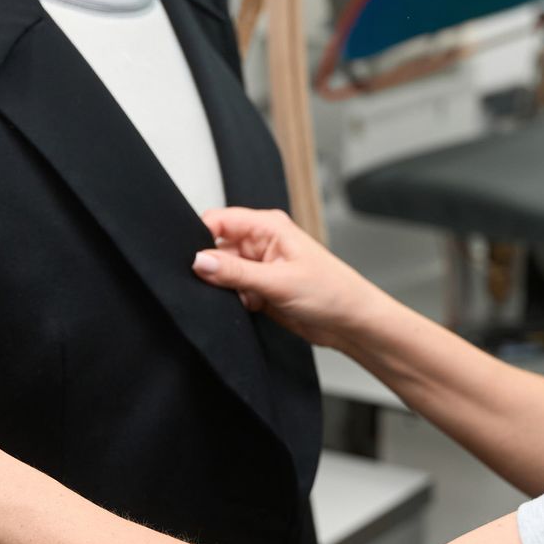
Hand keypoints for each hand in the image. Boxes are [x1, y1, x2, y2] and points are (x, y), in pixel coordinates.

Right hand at [191, 208, 387, 349]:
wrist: (351, 323)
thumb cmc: (332, 292)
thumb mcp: (278, 281)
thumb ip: (235, 272)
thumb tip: (198, 261)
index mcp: (268, 227)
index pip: (219, 220)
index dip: (201, 237)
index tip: (192, 260)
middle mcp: (262, 243)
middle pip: (217, 248)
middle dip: (215, 269)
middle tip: (226, 285)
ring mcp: (261, 266)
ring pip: (223, 273)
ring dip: (227, 288)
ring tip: (248, 298)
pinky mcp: (261, 288)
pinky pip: (233, 291)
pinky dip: (236, 301)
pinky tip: (254, 306)